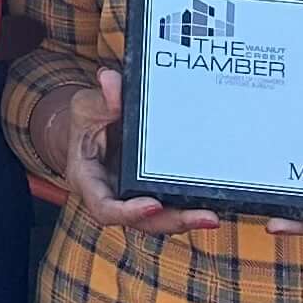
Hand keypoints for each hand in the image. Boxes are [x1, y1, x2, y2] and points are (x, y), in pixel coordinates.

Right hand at [41, 68, 232, 238]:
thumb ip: (100, 97)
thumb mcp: (87, 105)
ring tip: (212, 217)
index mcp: (89, 180)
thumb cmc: (88, 119)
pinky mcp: (151, 192)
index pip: (104, 207)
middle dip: (173, 222)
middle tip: (206, 217)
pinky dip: (188, 206)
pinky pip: (169, 205)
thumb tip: (111, 81)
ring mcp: (133, 198)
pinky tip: (215, 201)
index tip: (153, 205)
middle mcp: (112, 196)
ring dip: (186, 220)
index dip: (128, 212)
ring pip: (159, 220)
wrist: (93, 129)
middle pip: (141, 221)